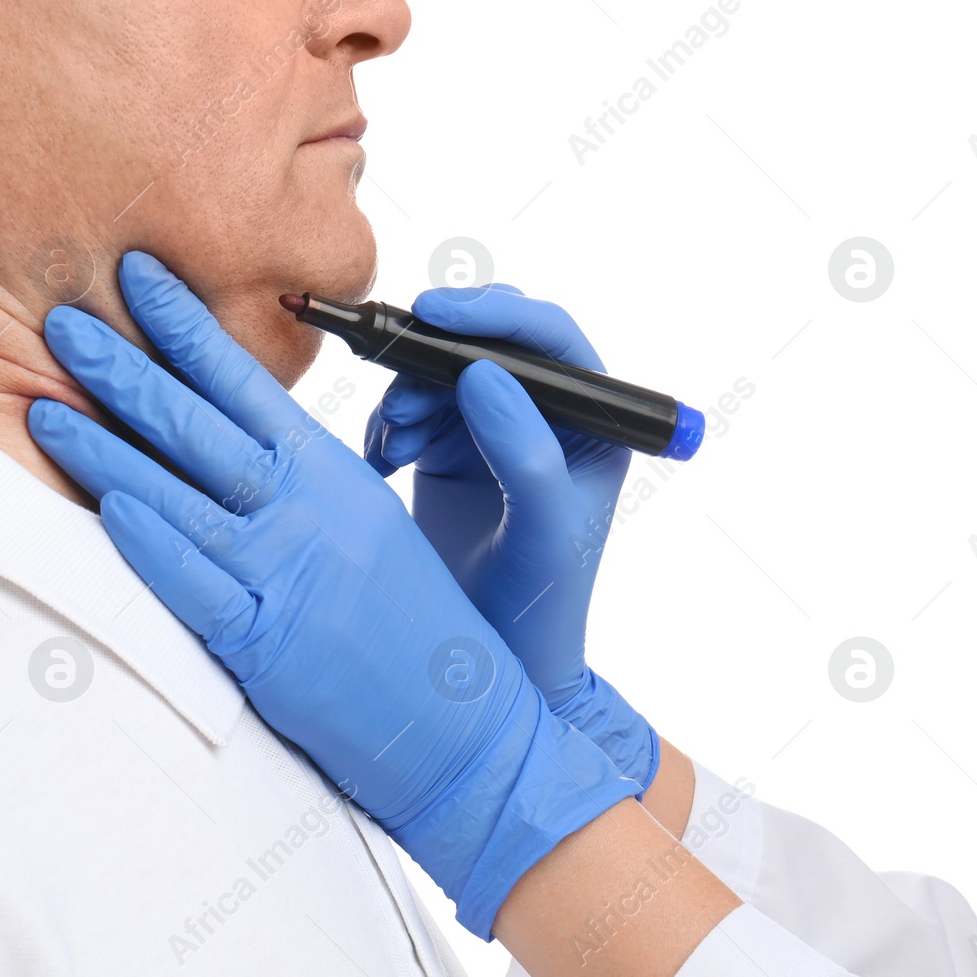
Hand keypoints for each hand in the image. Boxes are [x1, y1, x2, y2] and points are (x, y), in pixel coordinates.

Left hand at [28, 252, 639, 937]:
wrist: (464, 724)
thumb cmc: (413, 622)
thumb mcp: (366, 522)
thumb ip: (301, 476)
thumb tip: (233, 433)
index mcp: (331, 472)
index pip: (244, 382)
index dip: (184, 326)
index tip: (137, 277)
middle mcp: (306, 510)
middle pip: (197, 424)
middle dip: (122, 367)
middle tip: (60, 320)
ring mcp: (285, 574)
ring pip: (177, 496)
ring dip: (104, 449)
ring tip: (42, 408)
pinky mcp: (266, 644)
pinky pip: (195, 585)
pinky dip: (149, 545)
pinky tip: (105, 510)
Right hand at [364, 285, 658, 788]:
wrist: (494, 663)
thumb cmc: (539, 607)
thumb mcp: (542, 531)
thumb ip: (525, 452)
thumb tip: (487, 374)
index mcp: (592, 423)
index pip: (550, 339)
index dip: (493, 314)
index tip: (434, 313)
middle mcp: (546, 417)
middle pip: (486, 345)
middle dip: (436, 361)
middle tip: (404, 400)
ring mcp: (494, 432)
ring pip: (440, 374)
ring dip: (407, 398)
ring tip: (395, 448)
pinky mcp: (450, 452)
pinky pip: (411, 408)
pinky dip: (388, 425)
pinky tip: (384, 461)